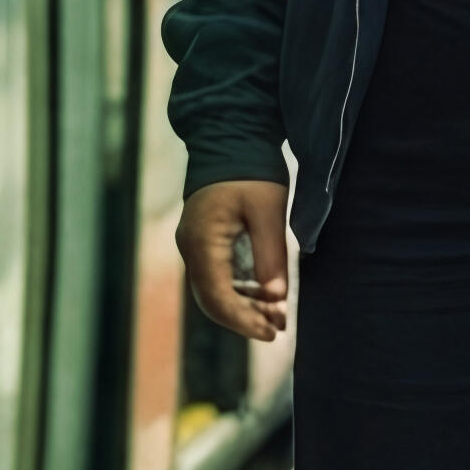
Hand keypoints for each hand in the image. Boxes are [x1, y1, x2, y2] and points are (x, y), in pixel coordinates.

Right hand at [178, 178, 291, 339]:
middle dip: (245, 318)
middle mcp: (191, 247)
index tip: (271, 332)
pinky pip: (217, 275)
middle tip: (278, 328)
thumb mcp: (268, 210)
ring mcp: (194, 244)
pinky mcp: (203, 240)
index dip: (243, 320)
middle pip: (212, 299)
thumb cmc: (251, 170)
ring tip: (278, 315)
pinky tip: (266, 294)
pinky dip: (240, 290)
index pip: (217, 296)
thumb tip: (276, 297)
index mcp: (202, 241)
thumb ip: (271, 254)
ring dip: (244, 305)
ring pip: (214, 290)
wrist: (231, 136)